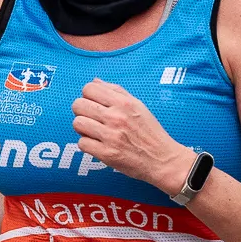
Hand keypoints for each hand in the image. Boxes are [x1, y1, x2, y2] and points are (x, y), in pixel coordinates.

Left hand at [72, 81, 190, 195]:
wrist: (163, 160)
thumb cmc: (150, 133)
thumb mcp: (138, 106)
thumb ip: (116, 92)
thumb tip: (95, 81)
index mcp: (124, 103)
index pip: (89, 89)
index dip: (88, 95)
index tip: (94, 104)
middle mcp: (116, 118)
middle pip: (78, 105)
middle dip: (81, 111)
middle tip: (91, 118)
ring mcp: (111, 136)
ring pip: (77, 123)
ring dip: (83, 128)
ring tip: (94, 132)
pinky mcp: (107, 154)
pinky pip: (82, 143)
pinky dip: (87, 144)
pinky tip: (98, 144)